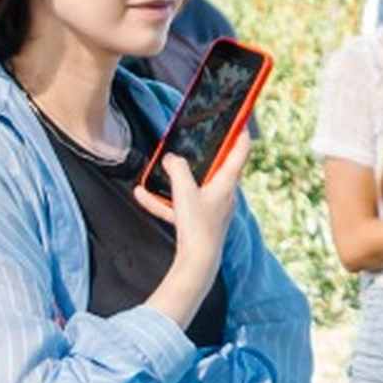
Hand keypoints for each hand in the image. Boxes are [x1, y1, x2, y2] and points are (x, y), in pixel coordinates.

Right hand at [133, 124, 247, 265]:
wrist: (198, 263)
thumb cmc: (197, 226)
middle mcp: (224, 194)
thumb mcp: (185, 192)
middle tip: (198, 138)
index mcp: (227, 183)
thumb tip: (172, 158)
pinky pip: (182, 204)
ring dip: (177, 177)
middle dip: (205, 153)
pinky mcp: (201, 221)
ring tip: (159, 167)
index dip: (239, 133)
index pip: (240, 151)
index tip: (239, 119)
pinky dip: (166, 199)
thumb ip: (178, 169)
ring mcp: (213, 208)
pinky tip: (143, 194)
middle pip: (218, 166)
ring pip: (196, 185)